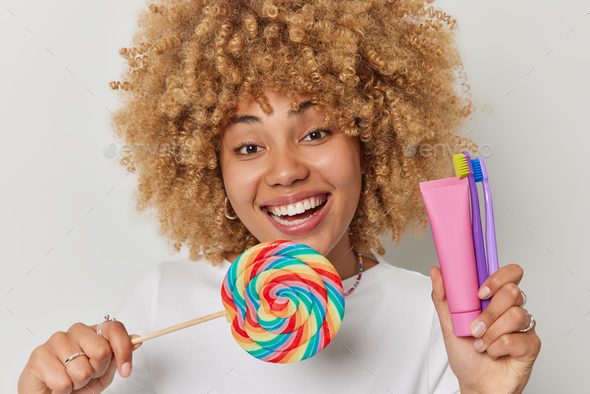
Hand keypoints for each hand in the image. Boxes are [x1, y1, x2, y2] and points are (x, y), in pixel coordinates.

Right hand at [18, 320, 141, 393]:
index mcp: (95, 332)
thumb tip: (137, 340)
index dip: (124, 350)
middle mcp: (77, 331)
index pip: (115, 328)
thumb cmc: (77, 383)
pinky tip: (57, 385)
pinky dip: (63, 390)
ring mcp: (57, 340)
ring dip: (78, 382)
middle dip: (97, 371)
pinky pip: (62, 380)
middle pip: (102, 350)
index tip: (125, 370)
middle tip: (87, 376)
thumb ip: (118, 357)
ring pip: (82, 369)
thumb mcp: (104, 373)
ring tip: (71, 381)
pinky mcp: (39, 354)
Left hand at [429, 264, 541, 393]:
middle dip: (488, 312)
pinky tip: (492, 353)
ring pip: (515, 314)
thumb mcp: (449, 324)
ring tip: (481, 343)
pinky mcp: (531, 345)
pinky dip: (497, 347)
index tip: (480, 292)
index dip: (498, 277)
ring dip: (491, 332)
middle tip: (475, 328)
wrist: (476, 385)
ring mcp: (523, 327)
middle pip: (513, 291)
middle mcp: (512, 309)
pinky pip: (516, 338)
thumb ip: (443, 297)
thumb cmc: (466, 356)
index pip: (510, 273)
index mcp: (495, 300)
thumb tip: (436, 272)